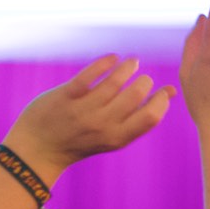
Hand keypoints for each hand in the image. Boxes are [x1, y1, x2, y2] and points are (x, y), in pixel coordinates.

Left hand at [3, 55, 174, 174]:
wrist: (38, 150)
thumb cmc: (81, 140)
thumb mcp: (112, 135)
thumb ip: (137, 117)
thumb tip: (170, 93)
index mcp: (117, 138)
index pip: (151, 117)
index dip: (162, 100)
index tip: (162, 90)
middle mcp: (102, 125)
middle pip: (136, 95)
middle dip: (144, 81)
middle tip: (142, 78)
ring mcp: (83, 111)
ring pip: (115, 81)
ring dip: (129, 66)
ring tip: (133, 62)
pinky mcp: (66, 96)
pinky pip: (90, 74)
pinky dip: (106, 61)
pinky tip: (113, 58)